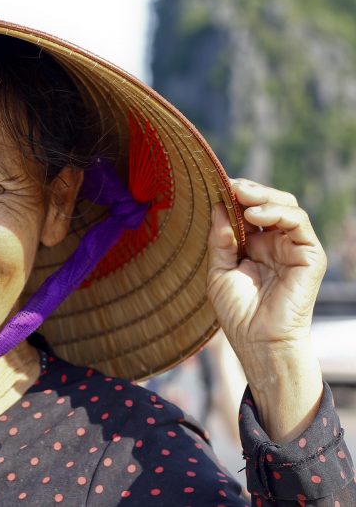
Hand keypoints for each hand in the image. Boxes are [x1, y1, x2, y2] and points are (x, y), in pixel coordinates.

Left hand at [207, 178, 326, 351]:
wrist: (258, 341)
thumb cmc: (238, 313)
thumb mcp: (219, 271)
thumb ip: (220, 239)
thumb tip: (219, 206)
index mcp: (254, 246)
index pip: (248, 211)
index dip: (235, 197)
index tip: (216, 185)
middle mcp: (275, 243)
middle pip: (269, 204)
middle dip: (250, 191)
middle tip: (231, 184)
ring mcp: (293, 248)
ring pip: (287, 207)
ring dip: (264, 197)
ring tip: (242, 197)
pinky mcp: (309, 255)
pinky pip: (299, 223)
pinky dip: (278, 213)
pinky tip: (255, 215)